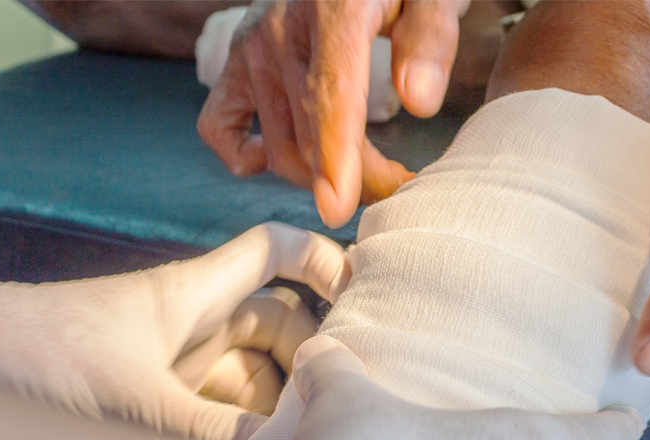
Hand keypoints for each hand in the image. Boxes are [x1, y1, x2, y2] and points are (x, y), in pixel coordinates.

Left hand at [0, 223, 350, 439]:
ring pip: (249, 371)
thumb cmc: (43, 357)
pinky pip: (217, 406)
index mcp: (195, 294)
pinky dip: (242, 427)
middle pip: (277, 322)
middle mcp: (193, 323)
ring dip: (276, 399)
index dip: (323, 260)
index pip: (274, 251)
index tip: (362, 292)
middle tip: (340, 394)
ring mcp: (174, 361)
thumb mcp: (134, 400)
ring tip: (307, 435)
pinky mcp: (156, 396)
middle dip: (310, 353)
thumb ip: (212, 434)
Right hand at [197, 0, 469, 227]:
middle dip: (359, 181)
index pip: (330, 96)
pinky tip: (282, 159)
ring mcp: (250, 49)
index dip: (336, 159)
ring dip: (319, 179)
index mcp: (334, 9)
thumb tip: (418, 101)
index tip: (339, 208)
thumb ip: (431, 37)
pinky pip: (219, 126)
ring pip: (277, 146)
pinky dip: (245, 156)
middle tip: (401, 187)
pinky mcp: (234, 63)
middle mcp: (279, 30)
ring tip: (368, 177)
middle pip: (311, 136)